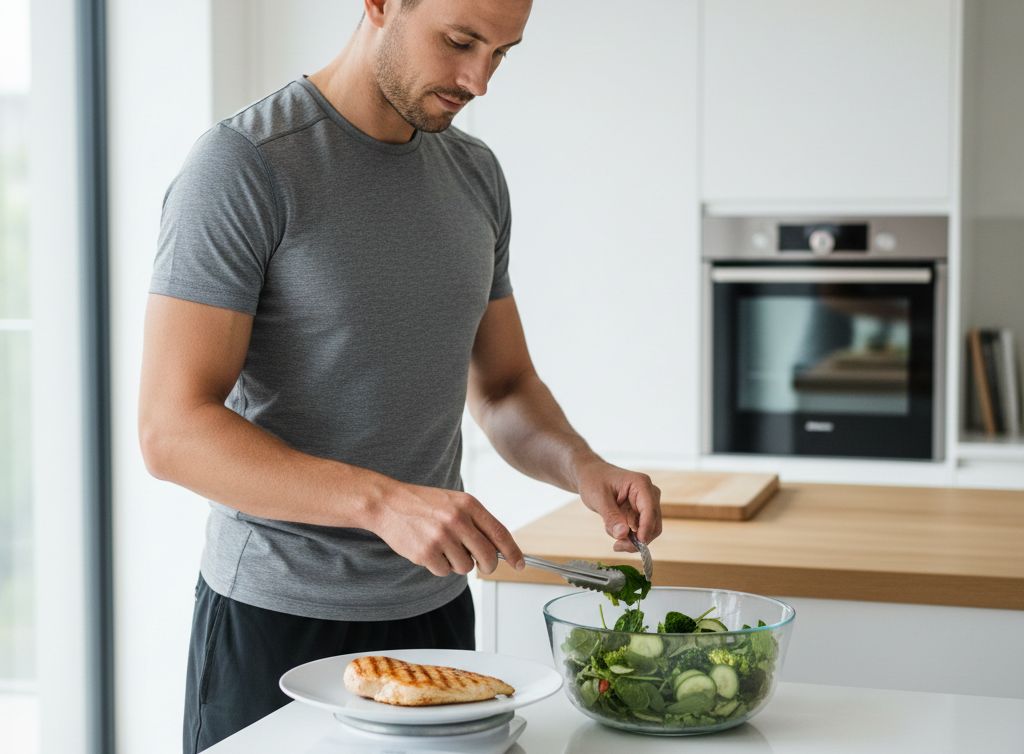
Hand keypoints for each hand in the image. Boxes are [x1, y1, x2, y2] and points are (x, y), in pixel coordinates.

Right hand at [366, 482, 524, 576]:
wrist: (388, 503)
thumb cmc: (423, 503)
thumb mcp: (455, 502)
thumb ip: (477, 522)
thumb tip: (499, 548)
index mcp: (469, 505)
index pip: (500, 533)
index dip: (513, 552)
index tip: (519, 564)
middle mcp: (458, 520)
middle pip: (488, 556)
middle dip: (488, 566)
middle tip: (483, 566)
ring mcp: (441, 537)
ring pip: (466, 567)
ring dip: (458, 564)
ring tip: (444, 548)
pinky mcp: (426, 553)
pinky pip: (444, 571)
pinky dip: (439, 566)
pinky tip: (430, 550)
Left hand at [573, 458, 661, 551]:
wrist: (591, 476)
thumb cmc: (594, 480)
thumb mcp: (598, 498)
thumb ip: (610, 516)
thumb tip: (622, 534)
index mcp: (641, 484)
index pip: (650, 510)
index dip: (646, 528)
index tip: (638, 543)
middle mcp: (649, 494)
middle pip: (653, 524)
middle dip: (637, 539)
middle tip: (617, 546)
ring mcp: (646, 504)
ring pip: (647, 531)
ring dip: (630, 538)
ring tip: (609, 530)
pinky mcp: (641, 513)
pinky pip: (639, 531)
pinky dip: (627, 535)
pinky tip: (612, 528)